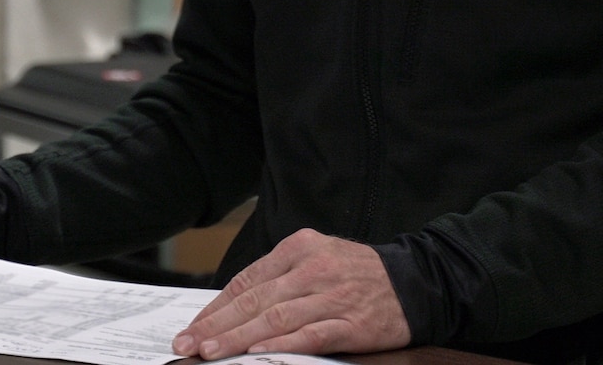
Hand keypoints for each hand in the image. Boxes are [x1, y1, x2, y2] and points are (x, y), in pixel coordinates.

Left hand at [171, 229, 410, 358]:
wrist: (416, 282)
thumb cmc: (357, 273)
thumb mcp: (316, 257)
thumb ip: (279, 277)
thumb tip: (233, 306)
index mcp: (298, 247)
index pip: (246, 280)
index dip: (215, 307)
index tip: (192, 328)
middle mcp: (312, 268)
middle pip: (254, 300)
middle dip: (216, 325)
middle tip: (187, 344)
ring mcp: (331, 296)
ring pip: (275, 318)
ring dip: (238, 338)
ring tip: (210, 352)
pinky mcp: (351, 323)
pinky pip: (310, 335)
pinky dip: (282, 344)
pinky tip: (258, 354)